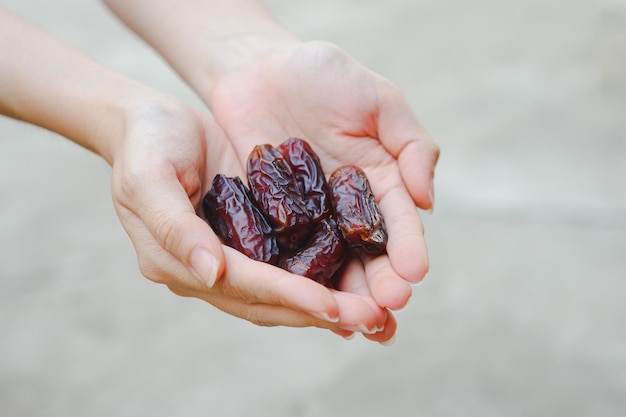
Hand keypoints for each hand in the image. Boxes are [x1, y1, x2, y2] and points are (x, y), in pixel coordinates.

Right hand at [109, 93, 388, 337]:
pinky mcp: (253, 237)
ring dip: (329, 303)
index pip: (243, 286)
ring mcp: (232, 257)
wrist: (151, 122)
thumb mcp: (149, 178)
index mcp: (178, 263)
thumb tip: (212, 274)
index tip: (332, 307)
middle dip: (321, 311)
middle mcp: (209, 270)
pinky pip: (290, 263)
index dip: (288, 296)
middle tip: (373, 318)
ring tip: (376, 312)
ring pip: (284, 291)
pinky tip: (356, 282)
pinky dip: (322, 276)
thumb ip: (175, 228)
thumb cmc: (144, 144)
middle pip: (270, 301)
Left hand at [206, 41, 439, 340]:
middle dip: (379, 280)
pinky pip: (281, 252)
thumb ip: (410, 143)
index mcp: (379, 179)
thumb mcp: (377, 98)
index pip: (398, 221)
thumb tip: (428, 200)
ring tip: (355, 319)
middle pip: (367, 253)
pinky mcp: (269, 219)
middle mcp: (346, 206)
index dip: (408, 247)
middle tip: (387, 307)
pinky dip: (293, 279)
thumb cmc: (321, 74)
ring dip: (343, 291)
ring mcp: (308, 217)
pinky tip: (302, 303)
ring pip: (329, 262)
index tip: (415, 272)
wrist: (256, 68)